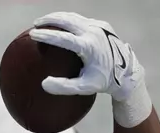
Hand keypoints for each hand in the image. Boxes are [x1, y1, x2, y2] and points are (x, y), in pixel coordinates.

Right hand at [29, 12, 144, 101]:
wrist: (127, 71)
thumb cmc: (103, 81)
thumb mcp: (84, 87)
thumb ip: (64, 87)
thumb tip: (44, 83)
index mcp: (89, 47)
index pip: (63, 38)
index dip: (47, 35)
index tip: (33, 34)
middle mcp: (94, 33)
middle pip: (67, 20)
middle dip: (49, 20)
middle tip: (35, 24)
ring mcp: (99, 26)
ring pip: (73, 17)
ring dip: (57, 17)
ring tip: (43, 21)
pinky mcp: (102, 25)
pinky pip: (80, 19)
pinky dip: (67, 20)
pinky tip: (60, 24)